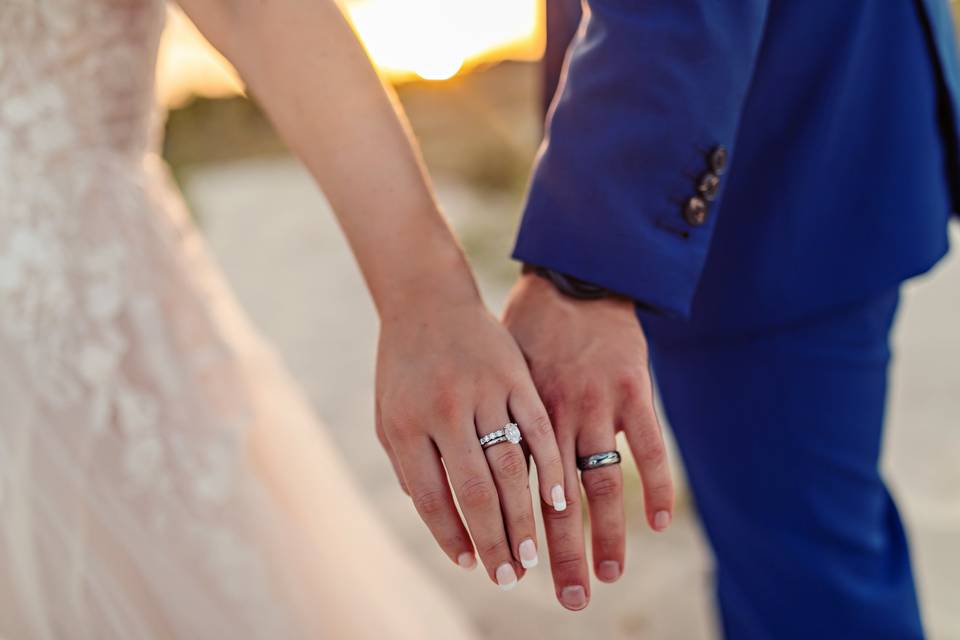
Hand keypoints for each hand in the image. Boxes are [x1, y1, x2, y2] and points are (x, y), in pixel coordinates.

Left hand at [375, 287, 565, 589]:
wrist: (428, 300)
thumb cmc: (404, 366)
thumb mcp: (391, 415)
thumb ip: (410, 466)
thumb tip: (441, 522)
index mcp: (406, 425)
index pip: (431, 497)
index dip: (451, 536)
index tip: (471, 564)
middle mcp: (444, 410)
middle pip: (474, 491)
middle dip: (494, 540)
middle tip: (510, 575)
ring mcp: (483, 391)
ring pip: (511, 467)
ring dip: (524, 517)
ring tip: (533, 553)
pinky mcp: (516, 376)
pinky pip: (539, 431)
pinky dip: (551, 469)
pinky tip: (560, 500)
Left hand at [502, 273, 674, 609]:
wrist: (569, 278)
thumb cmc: (521, 329)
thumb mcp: (489, 373)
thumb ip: (485, 424)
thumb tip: (461, 475)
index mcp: (514, 414)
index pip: (512, 490)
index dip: (515, 534)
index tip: (512, 572)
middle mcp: (552, 415)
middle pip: (556, 500)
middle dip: (561, 554)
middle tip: (568, 600)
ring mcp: (595, 404)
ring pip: (601, 483)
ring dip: (606, 535)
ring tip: (607, 578)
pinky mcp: (633, 389)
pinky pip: (648, 447)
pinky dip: (655, 486)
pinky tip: (657, 524)